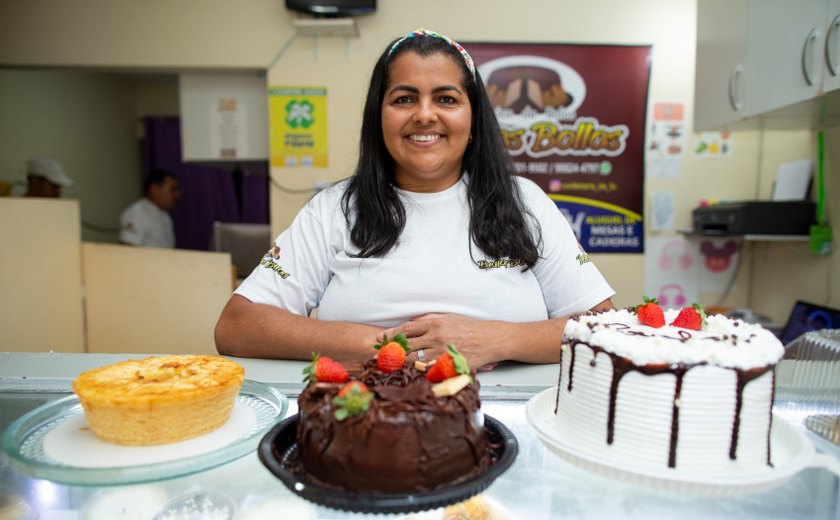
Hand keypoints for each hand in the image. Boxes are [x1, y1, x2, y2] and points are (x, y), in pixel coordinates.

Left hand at [378, 313, 498, 369]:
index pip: (407, 329)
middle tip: (378, 356)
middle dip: (391, 351)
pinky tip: (411, 374)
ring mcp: (443, 352)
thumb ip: (428, 319)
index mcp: (435, 323)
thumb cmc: (469, 327)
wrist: (490, 339)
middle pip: (408, 345)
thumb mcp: (448, 317)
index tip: (380, 338)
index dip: (392, 334)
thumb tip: (410, 323)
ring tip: (389, 367)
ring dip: (402, 363)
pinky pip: (430, 370)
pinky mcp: (449, 365)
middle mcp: (437, 337)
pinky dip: (419, 372)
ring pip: (416, 359)